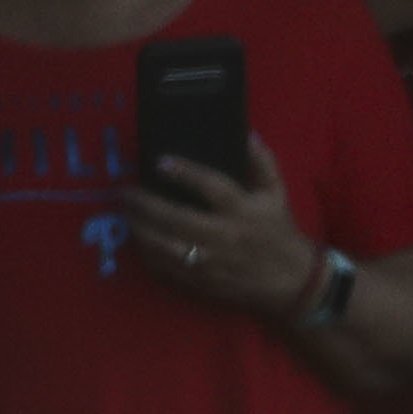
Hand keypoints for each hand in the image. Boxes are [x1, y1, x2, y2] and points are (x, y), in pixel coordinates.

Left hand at [130, 138, 320, 323]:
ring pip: (163, 246)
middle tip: (126, 192)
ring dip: (139, 228)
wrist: (286, 279)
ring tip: (126, 212)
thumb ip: (261, 162)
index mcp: (243, 211)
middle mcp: (224, 236)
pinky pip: (162, 267)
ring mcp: (208, 261)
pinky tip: (136, 238)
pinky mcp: (198, 280)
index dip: (186, 173)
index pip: (213, 187)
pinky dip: (145, 252)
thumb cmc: (277, 229)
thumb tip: (246, 133)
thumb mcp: (275, 193)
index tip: (160, 161)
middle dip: (146, 204)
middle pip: (177, 218)